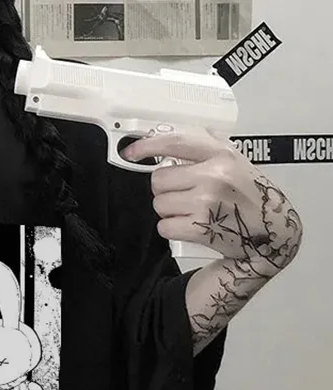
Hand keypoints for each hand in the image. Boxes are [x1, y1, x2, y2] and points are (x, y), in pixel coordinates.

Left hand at [122, 131, 302, 271]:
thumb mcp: (235, 162)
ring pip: (159, 204)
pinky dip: (173, 229)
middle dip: (166, 190)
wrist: (271, 232)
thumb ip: (205, 150)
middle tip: (187, 196)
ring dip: (170, 211)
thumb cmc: (250, 197)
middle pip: (159, 180)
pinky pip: (164, 226)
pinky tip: (192, 226)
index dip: (148, 146)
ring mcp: (205, 202)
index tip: (131, 152)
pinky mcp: (198, 227)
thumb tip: (166, 143)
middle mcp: (213, 175)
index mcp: (222, 155)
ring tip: (193, 212)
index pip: (176, 143)